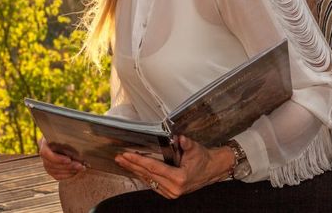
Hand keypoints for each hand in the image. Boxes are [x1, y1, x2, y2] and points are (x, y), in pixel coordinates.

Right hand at [38, 136, 84, 179]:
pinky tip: (76, 172)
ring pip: (54, 171)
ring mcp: (46, 162)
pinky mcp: (51, 169)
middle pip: (51, 164)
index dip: (57, 158)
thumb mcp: (67, 132)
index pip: (45, 153)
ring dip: (68, 171)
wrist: (65, 136)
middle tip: (80, 166)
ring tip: (80, 168)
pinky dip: (67, 176)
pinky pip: (56, 176)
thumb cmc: (68, 133)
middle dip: (67, 166)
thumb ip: (70, 137)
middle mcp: (43, 153)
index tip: (69, 159)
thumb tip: (79, 143)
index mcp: (44, 142)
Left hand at [114, 135, 232, 198]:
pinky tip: (134, 169)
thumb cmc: (203, 159)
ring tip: (123, 162)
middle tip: (119, 157)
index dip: (139, 160)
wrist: (212, 170)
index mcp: (179, 178)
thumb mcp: (196, 149)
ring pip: (148, 180)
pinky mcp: (169, 193)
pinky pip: (152, 183)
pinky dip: (142, 175)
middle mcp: (174, 188)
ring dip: (134, 170)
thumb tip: (180, 138)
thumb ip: (187, 144)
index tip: (127, 155)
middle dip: (132, 165)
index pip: (153, 168)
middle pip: (147, 174)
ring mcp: (171, 192)